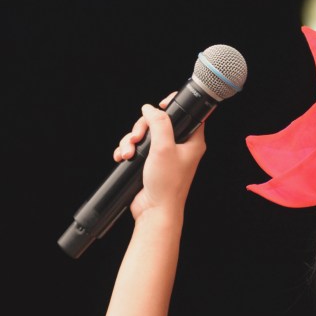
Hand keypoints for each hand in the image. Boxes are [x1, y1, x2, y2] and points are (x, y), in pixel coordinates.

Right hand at [114, 94, 206, 220]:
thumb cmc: (166, 184)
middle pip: (159, 122)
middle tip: (137, 137)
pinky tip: (123, 157)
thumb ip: (159, 123)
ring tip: (128, 153)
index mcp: (192, 141)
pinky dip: (128, 150)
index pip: (188, 113)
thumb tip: (150, 108)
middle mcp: (180, 147)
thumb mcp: (163, 148)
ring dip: (131, 140)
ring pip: (145, 135)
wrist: (155, 210)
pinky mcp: (152, 163)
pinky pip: (137, 148)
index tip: (160, 105)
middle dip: (142, 128)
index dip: (173, 105)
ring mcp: (165, 155)